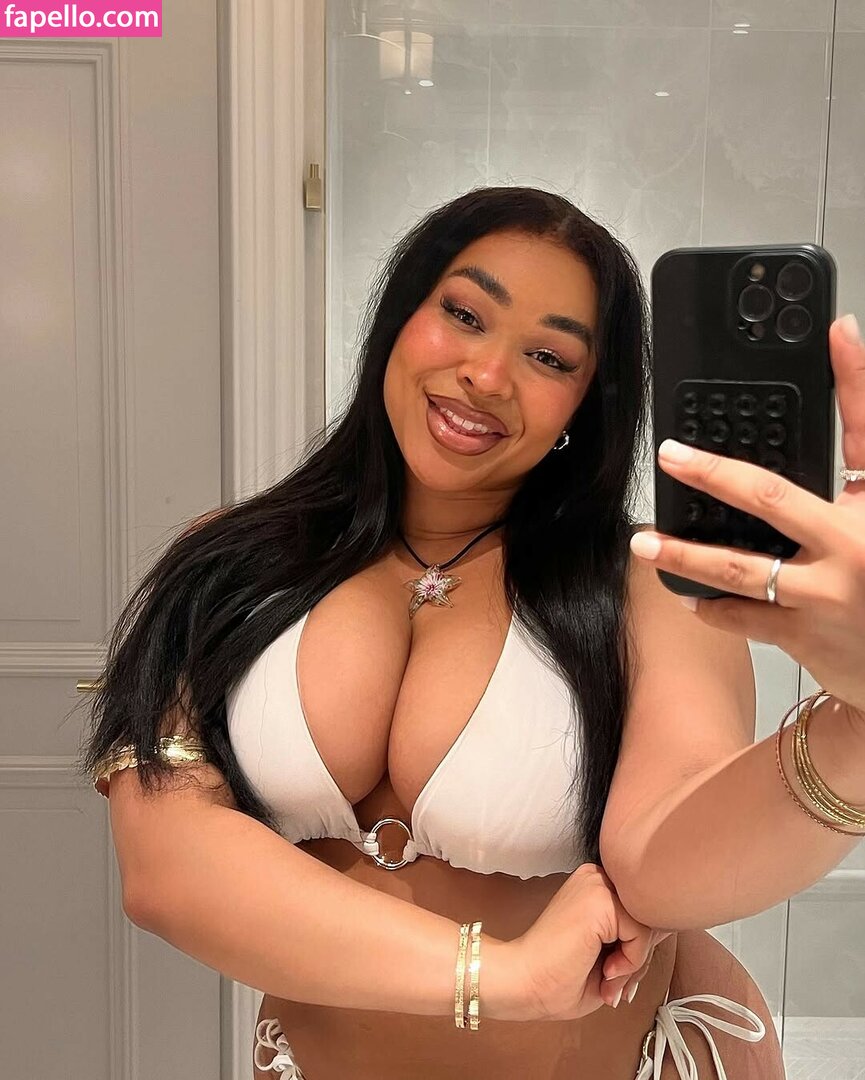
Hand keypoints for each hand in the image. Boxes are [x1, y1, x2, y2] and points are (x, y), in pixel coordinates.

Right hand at [509, 863, 668, 1020]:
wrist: (524, 982)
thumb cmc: (558, 976)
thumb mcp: (609, 957)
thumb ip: (637, 940)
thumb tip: (670, 928)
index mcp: (594, 886)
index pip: (641, 911)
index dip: (638, 949)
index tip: (615, 975)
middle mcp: (597, 876)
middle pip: (648, 917)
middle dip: (638, 958)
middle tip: (612, 983)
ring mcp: (598, 884)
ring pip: (648, 926)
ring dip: (634, 963)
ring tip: (607, 980)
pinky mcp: (601, 900)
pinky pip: (642, 934)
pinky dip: (631, 962)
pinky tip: (606, 971)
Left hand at [631, 314, 864, 717]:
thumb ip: (857, 464)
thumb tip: (840, 385)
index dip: (856, 375)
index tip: (836, 331)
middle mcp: (852, 546)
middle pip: (772, 497)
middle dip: (712, 473)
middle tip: (670, 455)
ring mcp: (825, 595)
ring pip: (737, 567)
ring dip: (682, 555)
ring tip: (643, 544)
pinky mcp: (803, 635)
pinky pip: (740, 615)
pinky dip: (710, 605)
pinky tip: (689, 597)